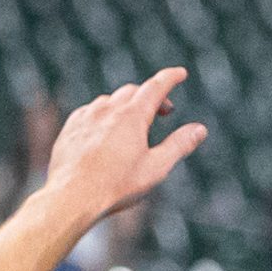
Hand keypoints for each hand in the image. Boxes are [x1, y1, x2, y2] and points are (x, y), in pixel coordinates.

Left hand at [42, 67, 207, 221]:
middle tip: (163, 111)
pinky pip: (90, 111)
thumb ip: (179, 145)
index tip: (180, 73)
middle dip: (150, 96)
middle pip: (133, 91)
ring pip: (109, 100)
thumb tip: (200, 129)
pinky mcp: (71, 128)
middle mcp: (107, 109)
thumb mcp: (155, 168)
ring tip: (134, 124)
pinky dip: (103, 114)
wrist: (72, 197)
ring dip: (126, 105)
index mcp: (132, 116)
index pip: (155, 87)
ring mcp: (86, 116)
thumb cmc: (116, 186)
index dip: (170, 78)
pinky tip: (105, 130)